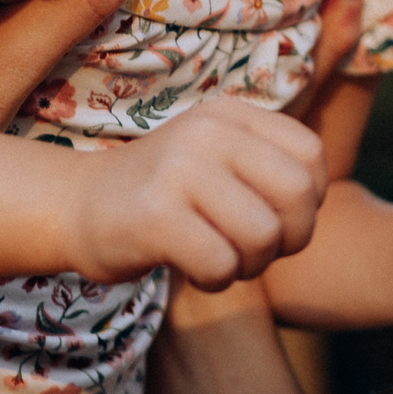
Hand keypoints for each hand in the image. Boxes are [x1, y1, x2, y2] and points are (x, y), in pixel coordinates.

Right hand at [59, 100, 329, 290]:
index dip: (308, 203)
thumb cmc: (164, 195)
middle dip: (289, 239)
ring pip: (262, 234)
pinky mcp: (153, 214)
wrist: (73, 205)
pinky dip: (217, 279)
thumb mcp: (218, 157)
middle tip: (256, 251)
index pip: (311, 156)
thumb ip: (268, 165)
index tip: (275, 220)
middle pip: (296, 195)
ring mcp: (178, 169)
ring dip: (250, 265)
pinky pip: (221, 263)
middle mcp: (207, 131)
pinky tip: (193, 269)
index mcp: (230, 113)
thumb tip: (318, 198)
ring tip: (222, 258)